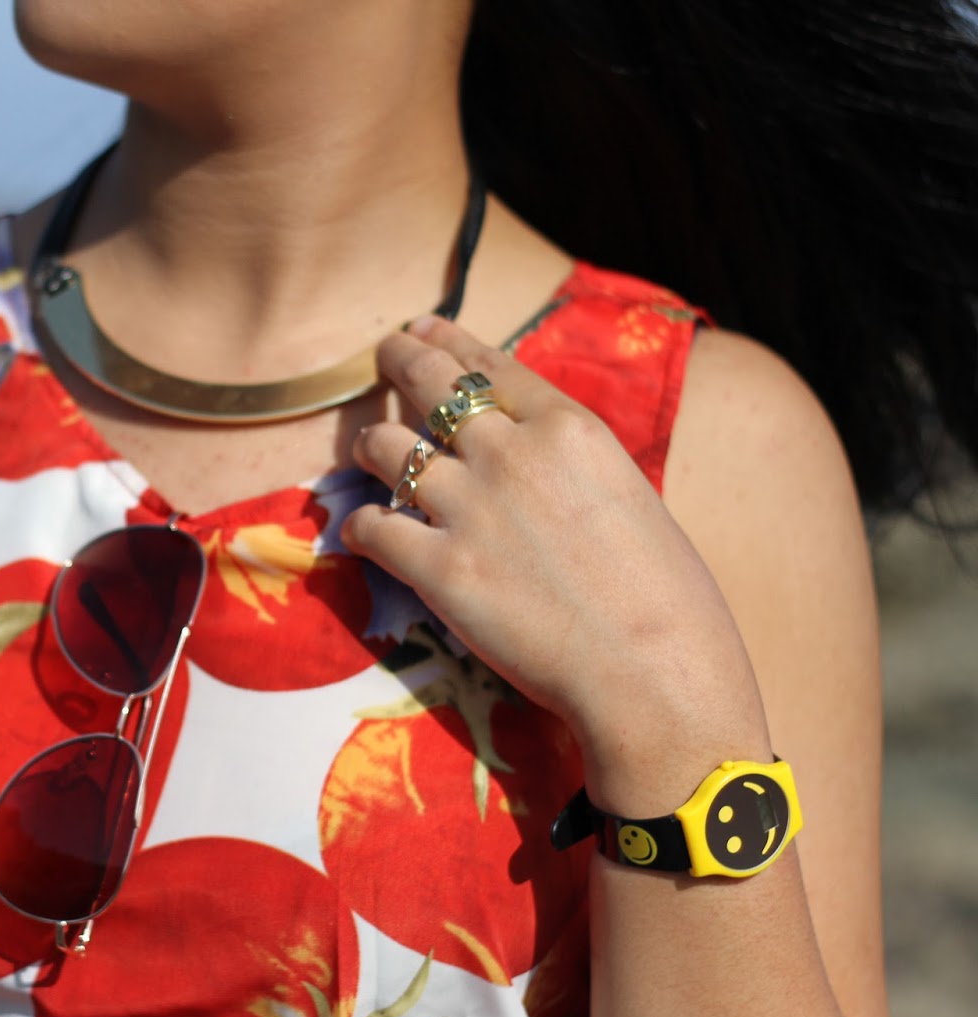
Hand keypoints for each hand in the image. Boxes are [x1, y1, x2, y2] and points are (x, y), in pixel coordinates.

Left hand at [342, 316, 767, 774]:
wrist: (655, 674)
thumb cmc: (667, 601)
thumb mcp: (629, 499)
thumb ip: (571, 471)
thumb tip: (538, 470)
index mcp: (569, 429)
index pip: (490, 367)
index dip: (447, 342)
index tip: (423, 330)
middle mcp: (511, 453)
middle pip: (430, 384)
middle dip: (398, 361)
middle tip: (383, 356)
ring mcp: (467, 507)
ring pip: (386, 448)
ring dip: (372, 447)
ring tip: (368, 452)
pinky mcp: (436, 567)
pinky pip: (370, 526)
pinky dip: (361, 526)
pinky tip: (364, 532)